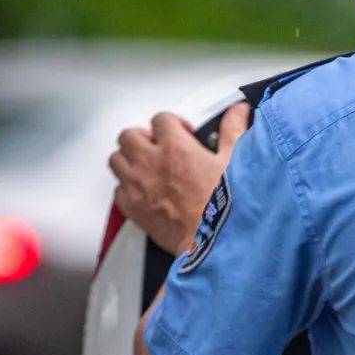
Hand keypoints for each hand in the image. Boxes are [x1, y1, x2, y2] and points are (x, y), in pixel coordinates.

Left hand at [109, 102, 250, 254]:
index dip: (172, 123)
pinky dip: (126, 188)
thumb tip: (238, 112)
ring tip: (145, 166)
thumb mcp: (234, 162)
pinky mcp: (132, 209)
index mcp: (176, 147)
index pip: (161, 119)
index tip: (182, 133)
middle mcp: (150, 162)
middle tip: (158, 147)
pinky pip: (117, 191)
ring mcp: (137, 186)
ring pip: (116, 159)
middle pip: (129, 135)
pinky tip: (142, 192)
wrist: (211, 242)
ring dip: (128, 159)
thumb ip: (233, 131)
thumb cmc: (224, 206)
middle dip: (143, 138)